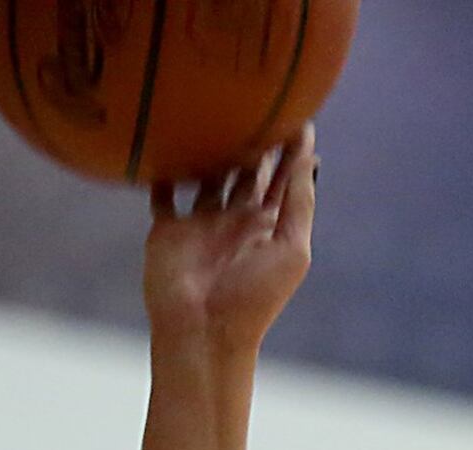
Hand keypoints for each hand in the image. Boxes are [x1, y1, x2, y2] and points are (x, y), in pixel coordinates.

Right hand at [144, 126, 317, 353]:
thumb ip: (298, 202)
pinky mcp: (168, 229)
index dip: (291, 148)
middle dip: (252, 138)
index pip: (283, 178)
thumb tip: (309, 154)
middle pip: (246, 170)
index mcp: (269, 227)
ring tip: (214, 107)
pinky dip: (163, 169)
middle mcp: (237, 221)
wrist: (203, 332)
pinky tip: (163, 138)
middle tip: (255, 96)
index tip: (296, 109)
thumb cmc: (254, 299)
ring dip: (211, 147)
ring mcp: (201, 224)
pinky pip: (164, 192)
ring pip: (207, 175)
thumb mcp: (291, 249)